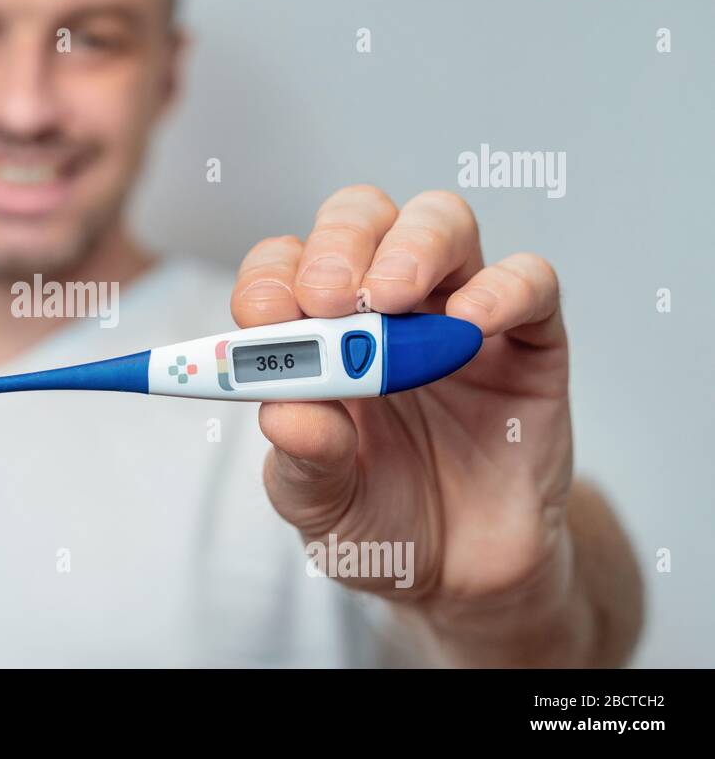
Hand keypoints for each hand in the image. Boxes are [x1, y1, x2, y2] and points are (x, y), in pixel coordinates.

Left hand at [231, 185, 580, 661]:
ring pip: (442, 222)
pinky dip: (502, 289)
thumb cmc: (379, 519)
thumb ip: (303, 459)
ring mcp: (456, 316)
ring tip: (392, 298)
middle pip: (361, 218)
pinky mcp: (529, 342)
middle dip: (339, 243)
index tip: (263, 314)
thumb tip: (282, 412)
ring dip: (413, 245)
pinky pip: (530, 282)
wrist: (464, 575)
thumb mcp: (321, 504)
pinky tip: (471, 324)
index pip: (285, 267)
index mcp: (317, 335)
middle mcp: (384, 309)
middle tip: (331, 296)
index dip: (271, 277)